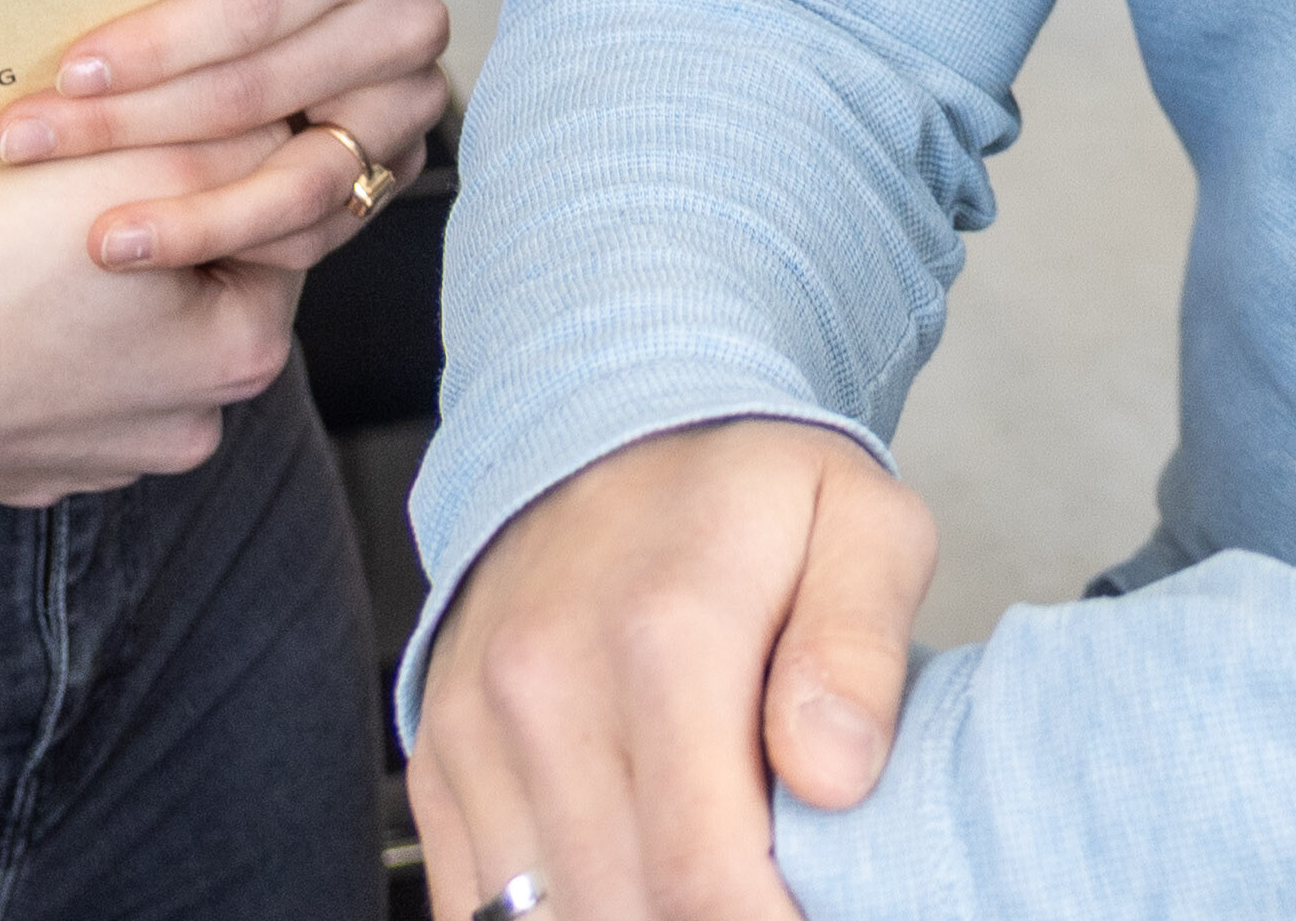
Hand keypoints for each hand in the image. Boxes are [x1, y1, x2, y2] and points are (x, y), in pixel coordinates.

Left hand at [0, 0, 454, 277]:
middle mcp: (409, 18)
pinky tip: (163, 246)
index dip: (159, 45)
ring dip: (190, 218)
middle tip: (31, 141)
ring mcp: (409, 99)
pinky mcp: (394, 165)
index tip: (70, 72)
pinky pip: (317, 228)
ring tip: (103, 238)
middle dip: (130, 126)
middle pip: (258, 93)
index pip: (255, 1)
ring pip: (299, 183)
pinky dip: (235, 243)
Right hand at [0, 149, 297, 505]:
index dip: (214, 172)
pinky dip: (39, 350)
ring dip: (100, 301)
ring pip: (129, 348)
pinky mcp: (30, 475)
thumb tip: (283, 127)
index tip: (155, 145)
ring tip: (31, 249)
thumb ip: (233, 140)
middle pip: (201, 296)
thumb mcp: (138, 163)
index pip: (269, 232)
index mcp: (244, 355)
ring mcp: (107, 465)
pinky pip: (59, 392)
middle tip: (85, 191)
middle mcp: (191, 429)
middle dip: (156, 240)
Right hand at [412, 416, 932, 920]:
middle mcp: (543, 687)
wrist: (595, 425)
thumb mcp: (861, 522)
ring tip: (704, 884)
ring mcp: (474, 731)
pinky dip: (558, 916)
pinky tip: (627, 877)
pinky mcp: (434, 764)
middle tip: (772, 898)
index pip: (701, 875)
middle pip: (622, 913)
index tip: (815, 919)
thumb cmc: (743, 494)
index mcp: (664, 634)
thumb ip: (860, 648)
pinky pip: (478, 906)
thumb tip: (835, 773)